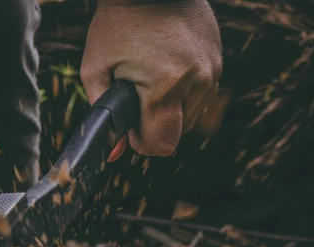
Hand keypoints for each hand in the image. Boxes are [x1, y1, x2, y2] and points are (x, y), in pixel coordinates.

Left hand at [81, 0, 221, 158]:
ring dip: (171, 109)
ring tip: (151, 81)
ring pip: (193, 116)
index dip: (142, 144)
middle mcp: (195, 82)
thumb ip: (103, 113)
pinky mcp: (217, 59)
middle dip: (156, 126)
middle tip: (137, 100)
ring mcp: (211, 70)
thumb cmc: (117, 26)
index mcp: (164, 87)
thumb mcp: (95, 69)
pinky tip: (167, 70)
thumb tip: (113, 154)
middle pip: (179, 133)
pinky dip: (184, 92)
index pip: (162, 144)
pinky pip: (202, 94)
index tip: (130, 128)